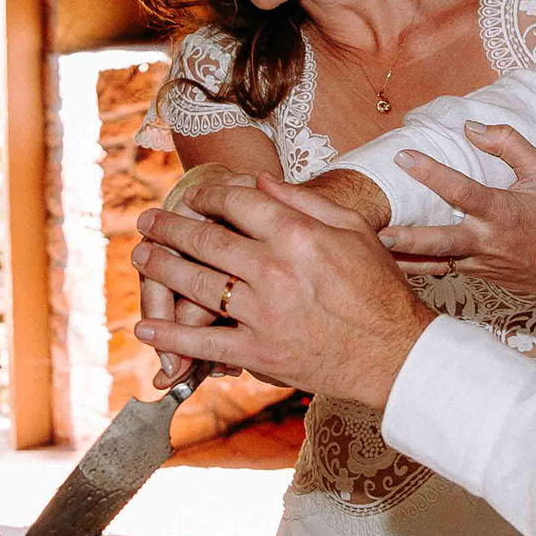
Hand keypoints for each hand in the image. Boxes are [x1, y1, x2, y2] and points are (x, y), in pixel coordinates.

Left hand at [132, 177, 433, 413]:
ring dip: (160, 269)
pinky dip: (171, 335)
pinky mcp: (259, 353)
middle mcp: (273, 269)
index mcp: (297, 234)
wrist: (395, 354)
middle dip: (169, 227)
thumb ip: (304, 201)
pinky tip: (146, 326)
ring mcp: (263, 313)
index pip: (234, 203)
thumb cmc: (380, 290)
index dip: (205, 196)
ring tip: (141, 258)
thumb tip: (258, 182)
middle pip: (205, 240)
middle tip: (148, 221)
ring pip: (196, 284)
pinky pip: (205, 342)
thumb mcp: (353, 230)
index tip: (191, 196)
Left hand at [374, 124, 535, 305]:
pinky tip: (383, 262)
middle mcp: (486, 240)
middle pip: (440, 242)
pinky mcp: (472, 273)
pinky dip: (412, 266)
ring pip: (433, 262)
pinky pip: (437, 269)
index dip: (432, 173)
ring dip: (401, 258)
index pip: (461, 191)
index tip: (404, 157)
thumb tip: (471, 126)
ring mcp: (477, 261)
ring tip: (366, 250)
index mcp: (501, 211)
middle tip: (378, 230)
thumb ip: (509, 144)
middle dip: (408, 237)